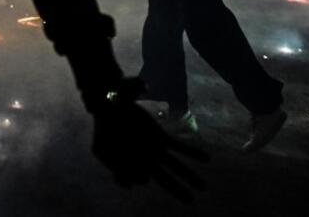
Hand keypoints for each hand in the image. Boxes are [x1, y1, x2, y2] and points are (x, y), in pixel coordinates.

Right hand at [91, 90, 207, 202]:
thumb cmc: (104, 128)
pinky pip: (179, 147)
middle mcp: (145, 161)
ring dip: (189, 177)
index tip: (134, 174)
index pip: (139, 179)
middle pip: (164, 179)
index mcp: (130, 166)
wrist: (111, 106)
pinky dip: (192, 152)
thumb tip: (134, 184)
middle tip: (190, 202)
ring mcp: (154, 149)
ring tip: (203, 188)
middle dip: (178, 190)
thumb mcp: (101, 150)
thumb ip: (116, 168)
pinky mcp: (160, 137)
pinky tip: (207, 159)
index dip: (136, 176)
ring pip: (175, 166)